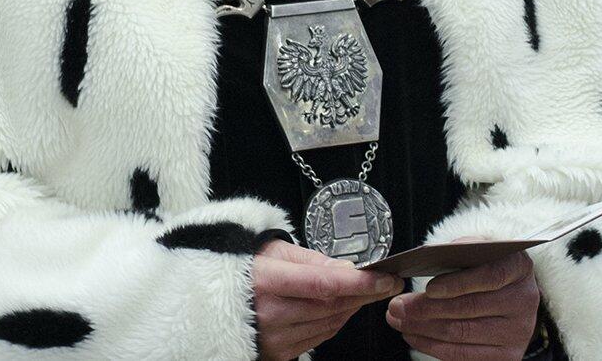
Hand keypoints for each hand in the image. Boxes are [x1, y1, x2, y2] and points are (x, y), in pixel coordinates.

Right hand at [252, 239, 404, 360]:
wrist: (215, 295)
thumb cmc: (246, 267)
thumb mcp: (275, 250)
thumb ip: (313, 260)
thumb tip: (347, 269)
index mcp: (267, 281)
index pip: (323, 284)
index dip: (359, 283)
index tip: (385, 278)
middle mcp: (270, 313)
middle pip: (331, 306)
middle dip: (364, 293)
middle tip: (384, 282)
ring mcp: (274, 337)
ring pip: (330, 324)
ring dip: (352, 307)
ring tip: (362, 290)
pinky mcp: (279, 352)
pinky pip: (319, 337)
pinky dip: (335, 321)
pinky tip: (340, 307)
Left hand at [385, 251, 539, 359]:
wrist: (509, 290)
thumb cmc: (485, 265)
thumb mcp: (477, 250)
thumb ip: (458, 251)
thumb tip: (425, 259)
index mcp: (518, 267)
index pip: (490, 276)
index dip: (458, 284)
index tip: (429, 288)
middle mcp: (524, 301)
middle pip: (471, 309)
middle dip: (427, 308)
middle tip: (397, 306)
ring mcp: (519, 332)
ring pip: (463, 333)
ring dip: (424, 329)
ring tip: (399, 320)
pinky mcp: (508, 355)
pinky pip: (464, 356)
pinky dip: (433, 346)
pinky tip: (414, 336)